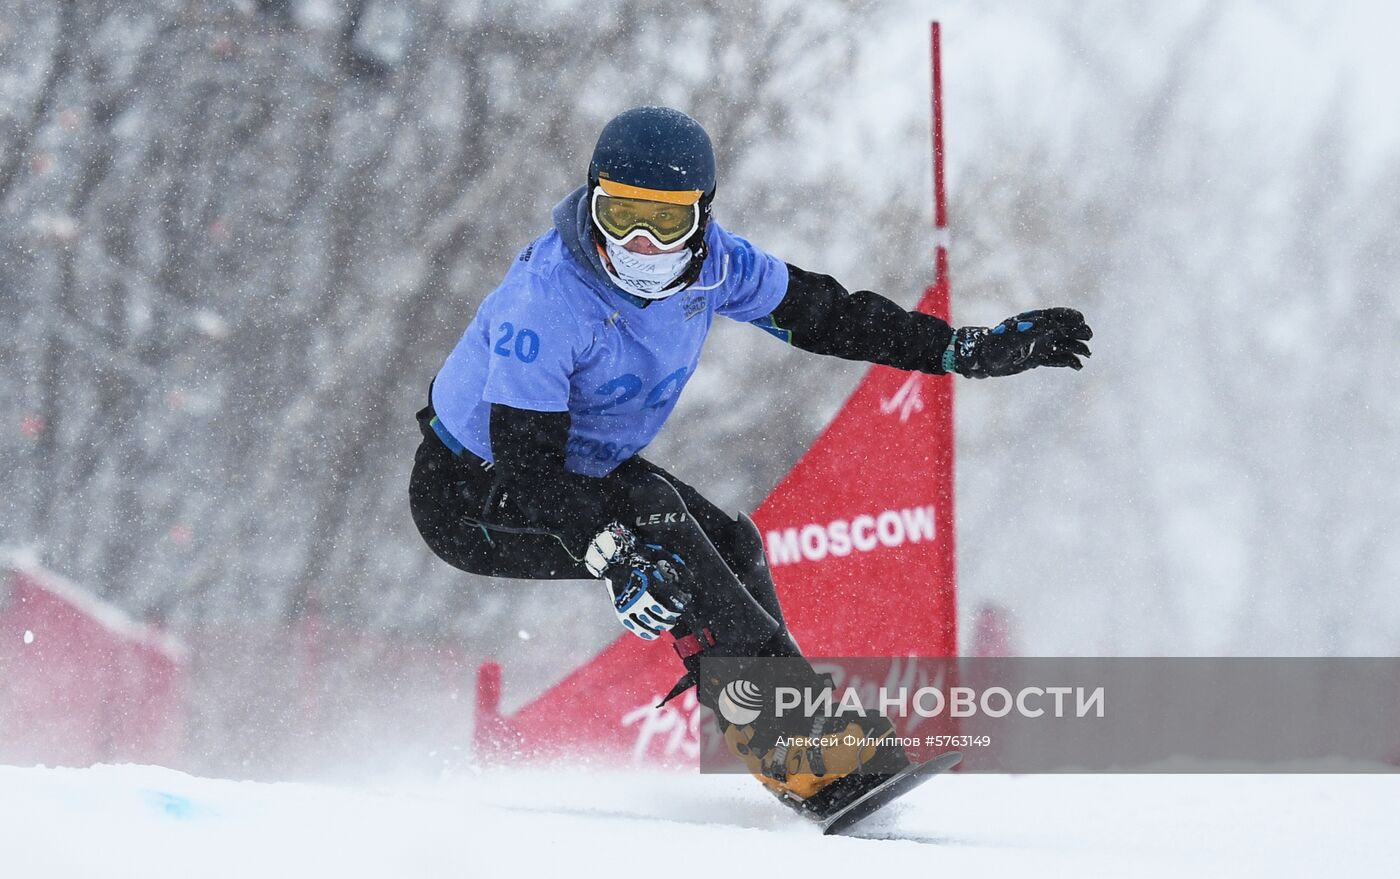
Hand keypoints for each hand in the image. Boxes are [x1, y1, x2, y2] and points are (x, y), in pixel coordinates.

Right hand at [584, 523, 690, 639]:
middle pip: (664, 613)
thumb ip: (677, 566)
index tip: (685, 599)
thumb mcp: (660, 553)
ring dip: (663, 625)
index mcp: (651, 582)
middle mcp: (640, 596)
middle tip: (676, 612)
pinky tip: (654, 634)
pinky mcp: (621, 611)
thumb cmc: (638, 554)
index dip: (682, 601)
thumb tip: (691, 579)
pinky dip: (647, 633)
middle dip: (674, 614)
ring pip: (651, 623)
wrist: (613, 557)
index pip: (673, 598)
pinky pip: (635, 627)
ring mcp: (630, 605)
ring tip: (667, 623)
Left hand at [952, 307, 1092, 377]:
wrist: (983, 360)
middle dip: (1079, 331)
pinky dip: (1069, 362)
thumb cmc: (993, 346)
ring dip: (1077, 347)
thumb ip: (1027, 332)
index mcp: (1033, 321)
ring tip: (1086, 353)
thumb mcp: (1008, 339)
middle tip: (1088, 336)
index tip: (1081, 320)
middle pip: (1065, 329)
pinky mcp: (1039, 358)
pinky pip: (1058, 359)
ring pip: (1064, 344)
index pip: (1056, 315)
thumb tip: (1046, 323)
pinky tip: (1078, 366)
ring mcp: (1040, 345)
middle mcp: (1039, 332)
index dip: (1070, 316)